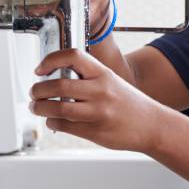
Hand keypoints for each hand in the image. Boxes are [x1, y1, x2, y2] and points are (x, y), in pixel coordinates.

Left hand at [30, 49, 165, 152]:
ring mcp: (98, 113)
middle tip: (35, 93)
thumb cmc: (130, 104)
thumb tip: (54, 78)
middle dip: (38, 90)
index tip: (40, 69)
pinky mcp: (95, 131)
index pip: (73, 57)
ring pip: (57, 109)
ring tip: (38, 107)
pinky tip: (54, 120)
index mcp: (104, 74)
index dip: (51, 60)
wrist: (153, 126)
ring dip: (40, 108)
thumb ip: (88, 78)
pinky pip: (64, 126)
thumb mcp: (112, 82)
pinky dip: (52, 122)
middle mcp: (101, 91)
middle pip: (58, 86)